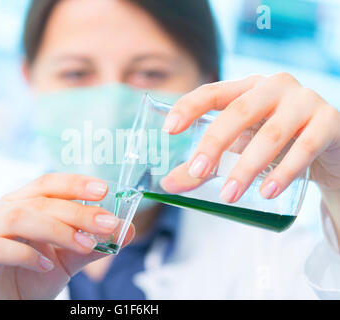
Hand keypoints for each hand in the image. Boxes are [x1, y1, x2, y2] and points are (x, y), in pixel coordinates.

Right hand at [0, 173, 134, 298]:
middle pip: (39, 200)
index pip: (47, 183)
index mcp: (20, 204)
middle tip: (107, 223)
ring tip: (85, 244)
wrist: (5, 307)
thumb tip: (128, 230)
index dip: (75, 183)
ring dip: (57, 229)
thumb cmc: (31, 278)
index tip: (104, 189)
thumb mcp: (68, 260)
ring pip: (18, 217)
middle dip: (77, 211)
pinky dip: (27, 254)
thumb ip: (93, 245)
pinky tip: (47, 267)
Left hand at [161, 73, 339, 204]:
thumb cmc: (275, 143)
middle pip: (238, 112)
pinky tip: (266, 192)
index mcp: (246, 88)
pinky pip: (306, 146)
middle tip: (197, 172)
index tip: (169, 130)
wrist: (328, 146)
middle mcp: (274, 87)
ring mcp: (304, 101)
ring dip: (247, 167)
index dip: (189, 107)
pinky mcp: (329, 122)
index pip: (212, 92)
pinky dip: (284, 171)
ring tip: (229, 196)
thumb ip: (206, 166)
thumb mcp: (239, 149)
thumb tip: (168, 185)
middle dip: (214, 143)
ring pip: (271, 133)